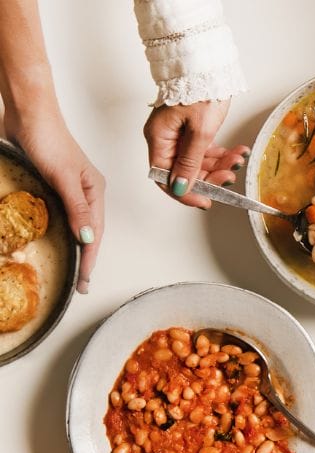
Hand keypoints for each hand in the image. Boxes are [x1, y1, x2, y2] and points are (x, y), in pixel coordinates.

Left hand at [5, 110, 103, 293]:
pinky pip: (60, 215)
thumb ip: (77, 208)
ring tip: (74, 269)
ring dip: (76, 247)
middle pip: (90, 232)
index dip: (91, 259)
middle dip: (87, 259)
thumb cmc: (48, 139)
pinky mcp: (52, 185)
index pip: (96, 232)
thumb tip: (88, 239)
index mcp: (95, 191)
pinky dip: (61, 231)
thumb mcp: (64, 177)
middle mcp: (86, 192)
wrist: (28, 114)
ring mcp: (69, 189)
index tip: (85, 281)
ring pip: (75, 225)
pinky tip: (57, 239)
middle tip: (82, 284)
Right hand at [144, 100, 247, 208]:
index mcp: (159, 138)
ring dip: (220, 165)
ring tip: (237, 159)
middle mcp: (166, 139)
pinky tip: (237, 152)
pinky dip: (222, 154)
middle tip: (229, 176)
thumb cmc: (199, 90)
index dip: (184, 192)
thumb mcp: (199, 131)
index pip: (164, 177)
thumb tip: (180, 188)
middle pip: (184, 172)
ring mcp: (179, 135)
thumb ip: (190, 162)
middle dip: (209, 177)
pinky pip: (205, 151)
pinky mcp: (193, 131)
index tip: (205, 201)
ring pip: (198, 163)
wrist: (207, 65)